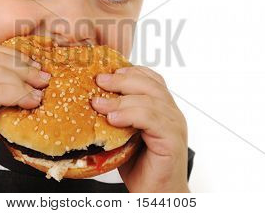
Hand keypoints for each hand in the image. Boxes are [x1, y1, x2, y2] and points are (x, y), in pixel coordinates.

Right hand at [0, 45, 50, 176]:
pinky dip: (21, 96)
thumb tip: (37, 71)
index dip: (19, 57)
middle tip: (44, 79)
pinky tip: (31, 103)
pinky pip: (1, 92)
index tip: (37, 66)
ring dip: (26, 83)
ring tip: (40, 94)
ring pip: (1, 74)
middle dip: (26, 68)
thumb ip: (3, 83)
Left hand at [91, 66, 188, 191]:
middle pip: (149, 83)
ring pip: (149, 99)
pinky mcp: (172, 139)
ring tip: (98, 103)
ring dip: (120, 99)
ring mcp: (174, 125)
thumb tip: (90, 101)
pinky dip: (130, 114)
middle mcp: (171, 113)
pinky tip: (113, 118)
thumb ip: (116, 117)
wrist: (156, 194)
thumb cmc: (141, 167)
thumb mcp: (124, 135)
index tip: (105, 72)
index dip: (128, 71)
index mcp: (162, 108)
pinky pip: (151, 118)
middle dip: (121, 79)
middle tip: (99, 81)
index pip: (150, 78)